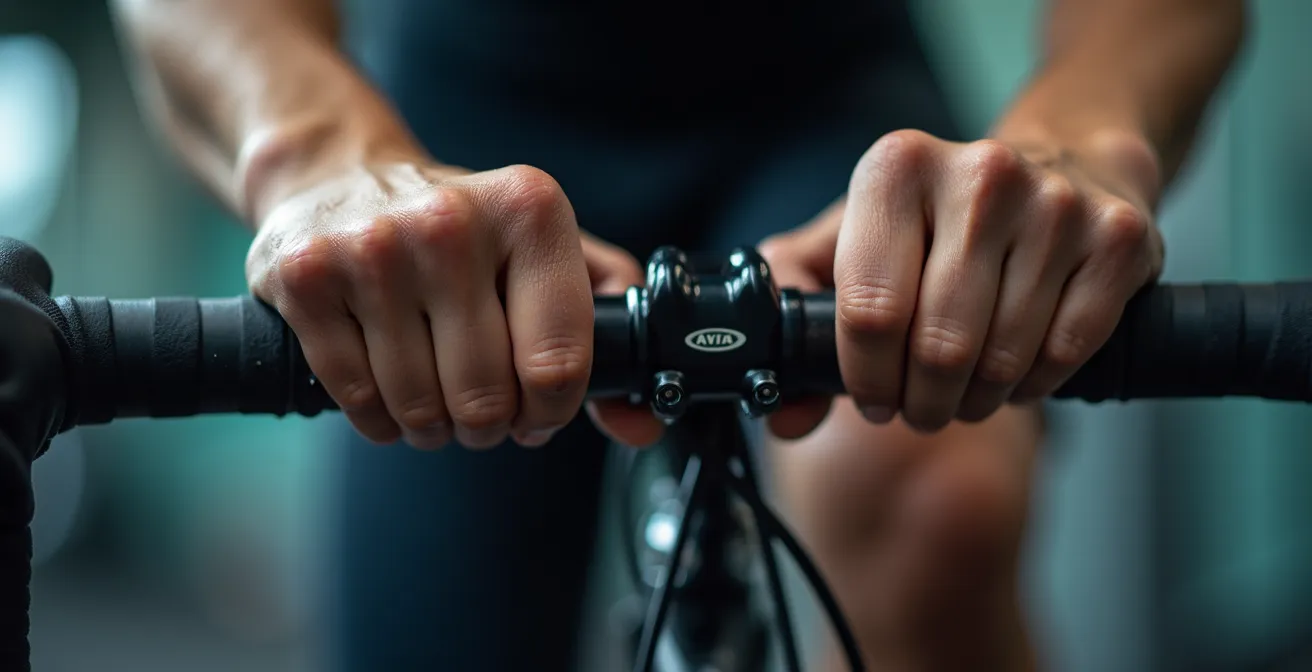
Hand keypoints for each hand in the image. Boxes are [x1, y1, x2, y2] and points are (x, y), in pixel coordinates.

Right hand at [247, 159, 657, 448]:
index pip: (559, 364)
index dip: (550, 411)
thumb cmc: (461, 231)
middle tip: (480, 407)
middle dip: (488, 424)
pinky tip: (385, 389)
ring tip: (433, 397)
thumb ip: (609, 326)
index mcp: (529, 210)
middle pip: (487, 398)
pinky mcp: (305, 278)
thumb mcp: (546, 251)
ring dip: (432, 426)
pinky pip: (357, 398)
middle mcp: (451, 222)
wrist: (336, 175)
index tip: (537, 408)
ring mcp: (372, 248)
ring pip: (420, 407)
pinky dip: (377, 417)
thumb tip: (640, 425)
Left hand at [761, 129, 1164, 432]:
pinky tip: (1018, 372)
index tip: (873, 398)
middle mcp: (980, 175)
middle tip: (920, 407)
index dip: (867, 379)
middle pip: (937, 347)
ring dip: (976, 400)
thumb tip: (783, 413)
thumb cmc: (940, 218)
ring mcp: (1056, 204)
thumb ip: (795, 308)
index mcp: (897, 168)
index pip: (869, 313)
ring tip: (964, 392)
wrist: (1065, 162)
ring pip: (1001, 359)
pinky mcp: (1118, 238)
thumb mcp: (851, 235)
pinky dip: (1034, 385)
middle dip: (922, 402)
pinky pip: (1066, 353)